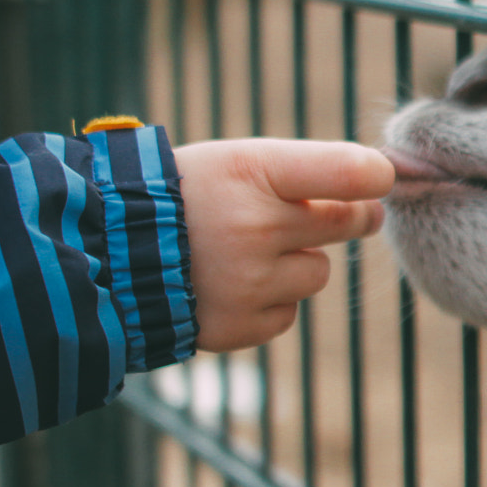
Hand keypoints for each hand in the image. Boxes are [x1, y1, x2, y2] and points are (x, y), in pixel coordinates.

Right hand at [174, 139, 395, 351]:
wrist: (105, 253)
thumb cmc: (184, 195)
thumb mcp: (234, 161)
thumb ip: (306, 171)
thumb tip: (381, 186)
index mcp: (253, 169)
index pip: (351, 172)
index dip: (377, 176)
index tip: (381, 180)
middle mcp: (256, 226)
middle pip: (349, 222)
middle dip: (346, 216)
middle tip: (317, 213)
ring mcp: (249, 281)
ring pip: (318, 273)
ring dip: (294, 264)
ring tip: (241, 252)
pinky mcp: (240, 325)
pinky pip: (286, 313)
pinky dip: (267, 302)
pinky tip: (226, 285)